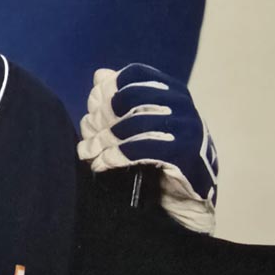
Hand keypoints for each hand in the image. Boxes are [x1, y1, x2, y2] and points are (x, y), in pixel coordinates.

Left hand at [77, 63, 217, 233]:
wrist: (185, 199)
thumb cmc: (158, 158)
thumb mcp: (137, 127)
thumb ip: (118, 102)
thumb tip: (99, 75)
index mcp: (172, 91)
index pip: (136, 75)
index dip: (108, 88)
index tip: (91, 108)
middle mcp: (182, 105)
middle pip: (130, 99)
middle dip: (102, 117)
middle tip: (87, 136)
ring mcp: (187, 129)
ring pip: (133, 125)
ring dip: (103, 140)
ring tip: (88, 153)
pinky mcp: (185, 155)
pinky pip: (142, 149)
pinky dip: (115, 156)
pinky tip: (101, 164)